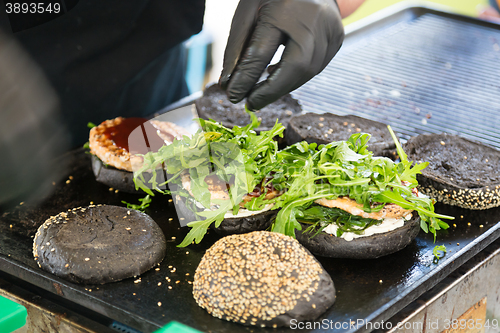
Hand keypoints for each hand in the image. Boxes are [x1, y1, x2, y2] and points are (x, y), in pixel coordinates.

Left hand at [220, 0, 343, 109]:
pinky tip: (280, 76)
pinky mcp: (337, 38)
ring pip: (308, 72)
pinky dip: (296, 77)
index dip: (246, 79)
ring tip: (262, 92)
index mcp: (285, 9)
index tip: (233, 95)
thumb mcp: (248, 12)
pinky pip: (316, 67)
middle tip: (251, 103)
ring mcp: (330, 29)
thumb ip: (237, 47)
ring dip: (283, 87)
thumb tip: (229, 83)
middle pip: (295, 67)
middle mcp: (313, 20)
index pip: (262, 52)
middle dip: (271, 91)